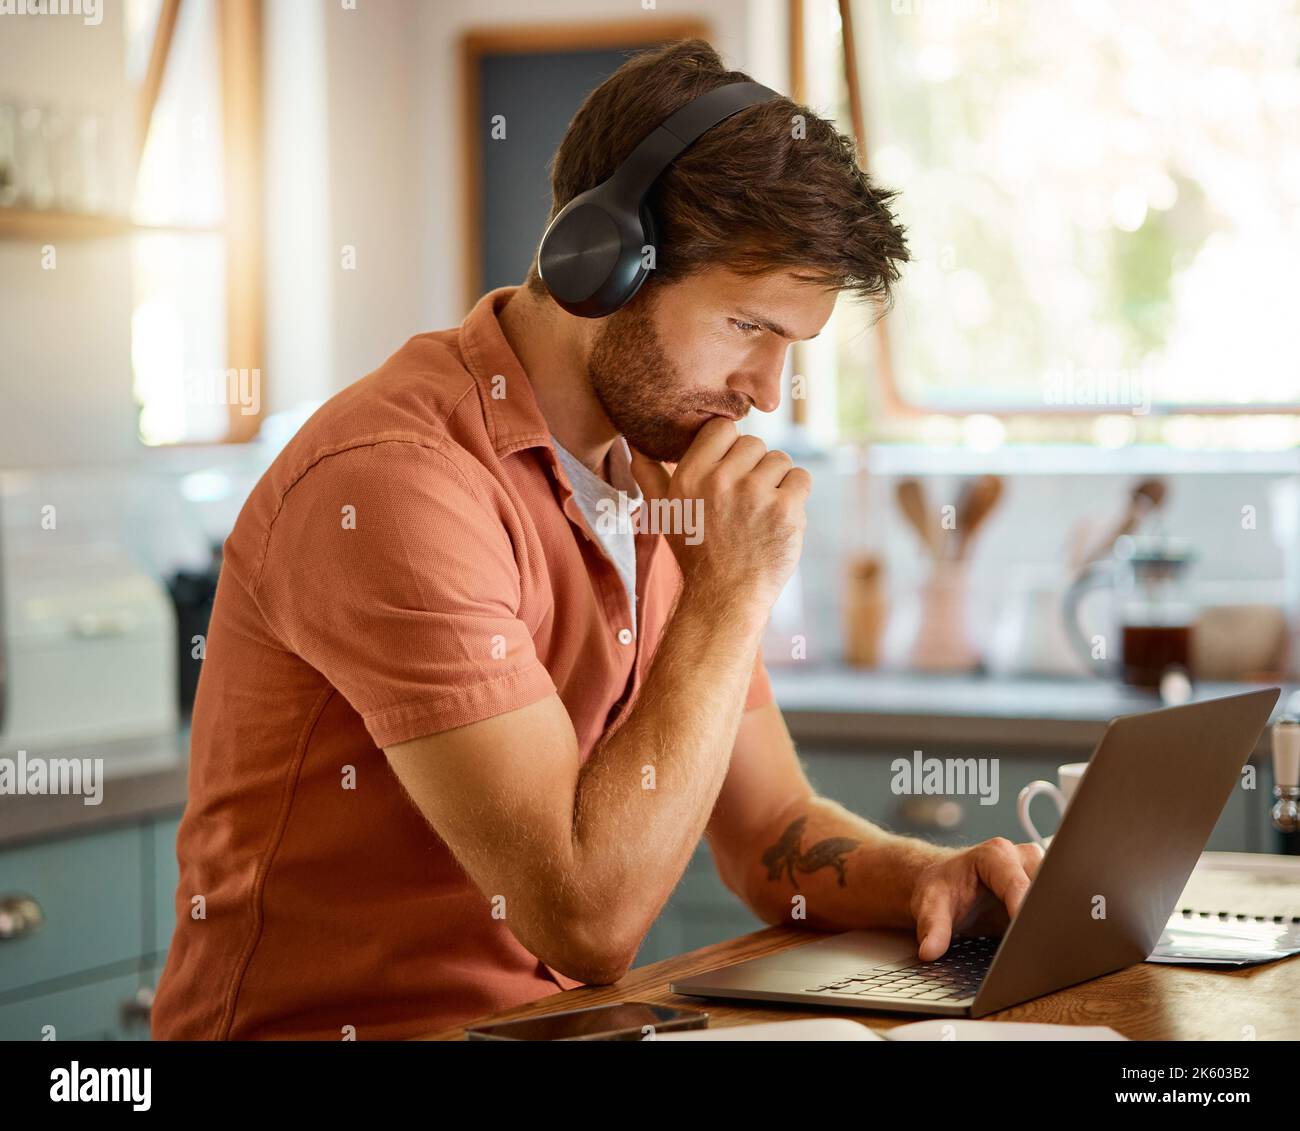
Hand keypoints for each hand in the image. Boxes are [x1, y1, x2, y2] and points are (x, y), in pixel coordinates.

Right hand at [629, 418, 809, 611]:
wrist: (725, 597)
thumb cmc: (695, 554)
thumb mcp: (664, 514)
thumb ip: (650, 476)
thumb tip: (636, 446)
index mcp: (690, 476)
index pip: (722, 428)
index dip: (731, 446)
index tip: (732, 469)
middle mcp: (720, 481)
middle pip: (755, 443)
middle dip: (755, 467)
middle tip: (747, 498)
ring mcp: (754, 494)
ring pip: (780, 460)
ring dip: (777, 481)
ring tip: (763, 510)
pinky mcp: (785, 509)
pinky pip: (801, 479)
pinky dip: (796, 495)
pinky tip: (781, 516)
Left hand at [909, 837, 1044, 961]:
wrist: (947, 886)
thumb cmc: (941, 890)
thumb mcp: (929, 905)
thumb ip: (932, 927)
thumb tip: (930, 951)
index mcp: (995, 855)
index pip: (1017, 883)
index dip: (1023, 908)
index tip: (1024, 931)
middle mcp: (1022, 858)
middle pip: (1046, 888)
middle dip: (1045, 914)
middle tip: (1040, 944)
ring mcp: (1038, 875)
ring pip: (1059, 897)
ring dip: (1055, 921)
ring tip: (1046, 947)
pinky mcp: (1045, 894)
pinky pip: (1057, 910)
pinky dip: (1055, 927)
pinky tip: (1049, 946)